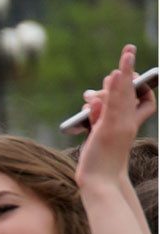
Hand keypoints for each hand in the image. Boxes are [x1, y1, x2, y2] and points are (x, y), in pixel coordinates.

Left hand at [76, 45, 156, 187]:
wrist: (101, 182)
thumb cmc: (99, 164)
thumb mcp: (97, 136)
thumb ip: (96, 117)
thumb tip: (91, 97)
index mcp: (127, 126)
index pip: (141, 103)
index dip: (137, 89)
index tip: (121, 76)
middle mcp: (127, 123)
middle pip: (132, 92)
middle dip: (131, 70)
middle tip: (128, 51)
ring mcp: (120, 125)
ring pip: (124, 94)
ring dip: (126, 71)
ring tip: (128, 52)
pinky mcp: (109, 129)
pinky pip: (113, 104)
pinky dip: (115, 88)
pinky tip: (115, 74)